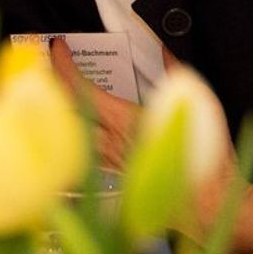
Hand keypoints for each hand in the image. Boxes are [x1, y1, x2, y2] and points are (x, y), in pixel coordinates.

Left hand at [51, 41, 252, 247]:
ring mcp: (108, 159)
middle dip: (49, 83)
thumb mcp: (197, 106)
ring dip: (58, 109)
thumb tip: (163, 50)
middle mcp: (108, 141)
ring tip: (53, 90)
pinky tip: (73, 130)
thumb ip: (174, 73)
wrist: (207, 205)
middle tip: (45, 64)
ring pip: (69, 130)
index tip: (57, 48)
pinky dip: (74, 135)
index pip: (79, 87)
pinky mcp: (114, 172)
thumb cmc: (205, 162)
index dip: (63, 64)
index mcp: (124, 121)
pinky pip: (83, 150)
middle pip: (63, 108)